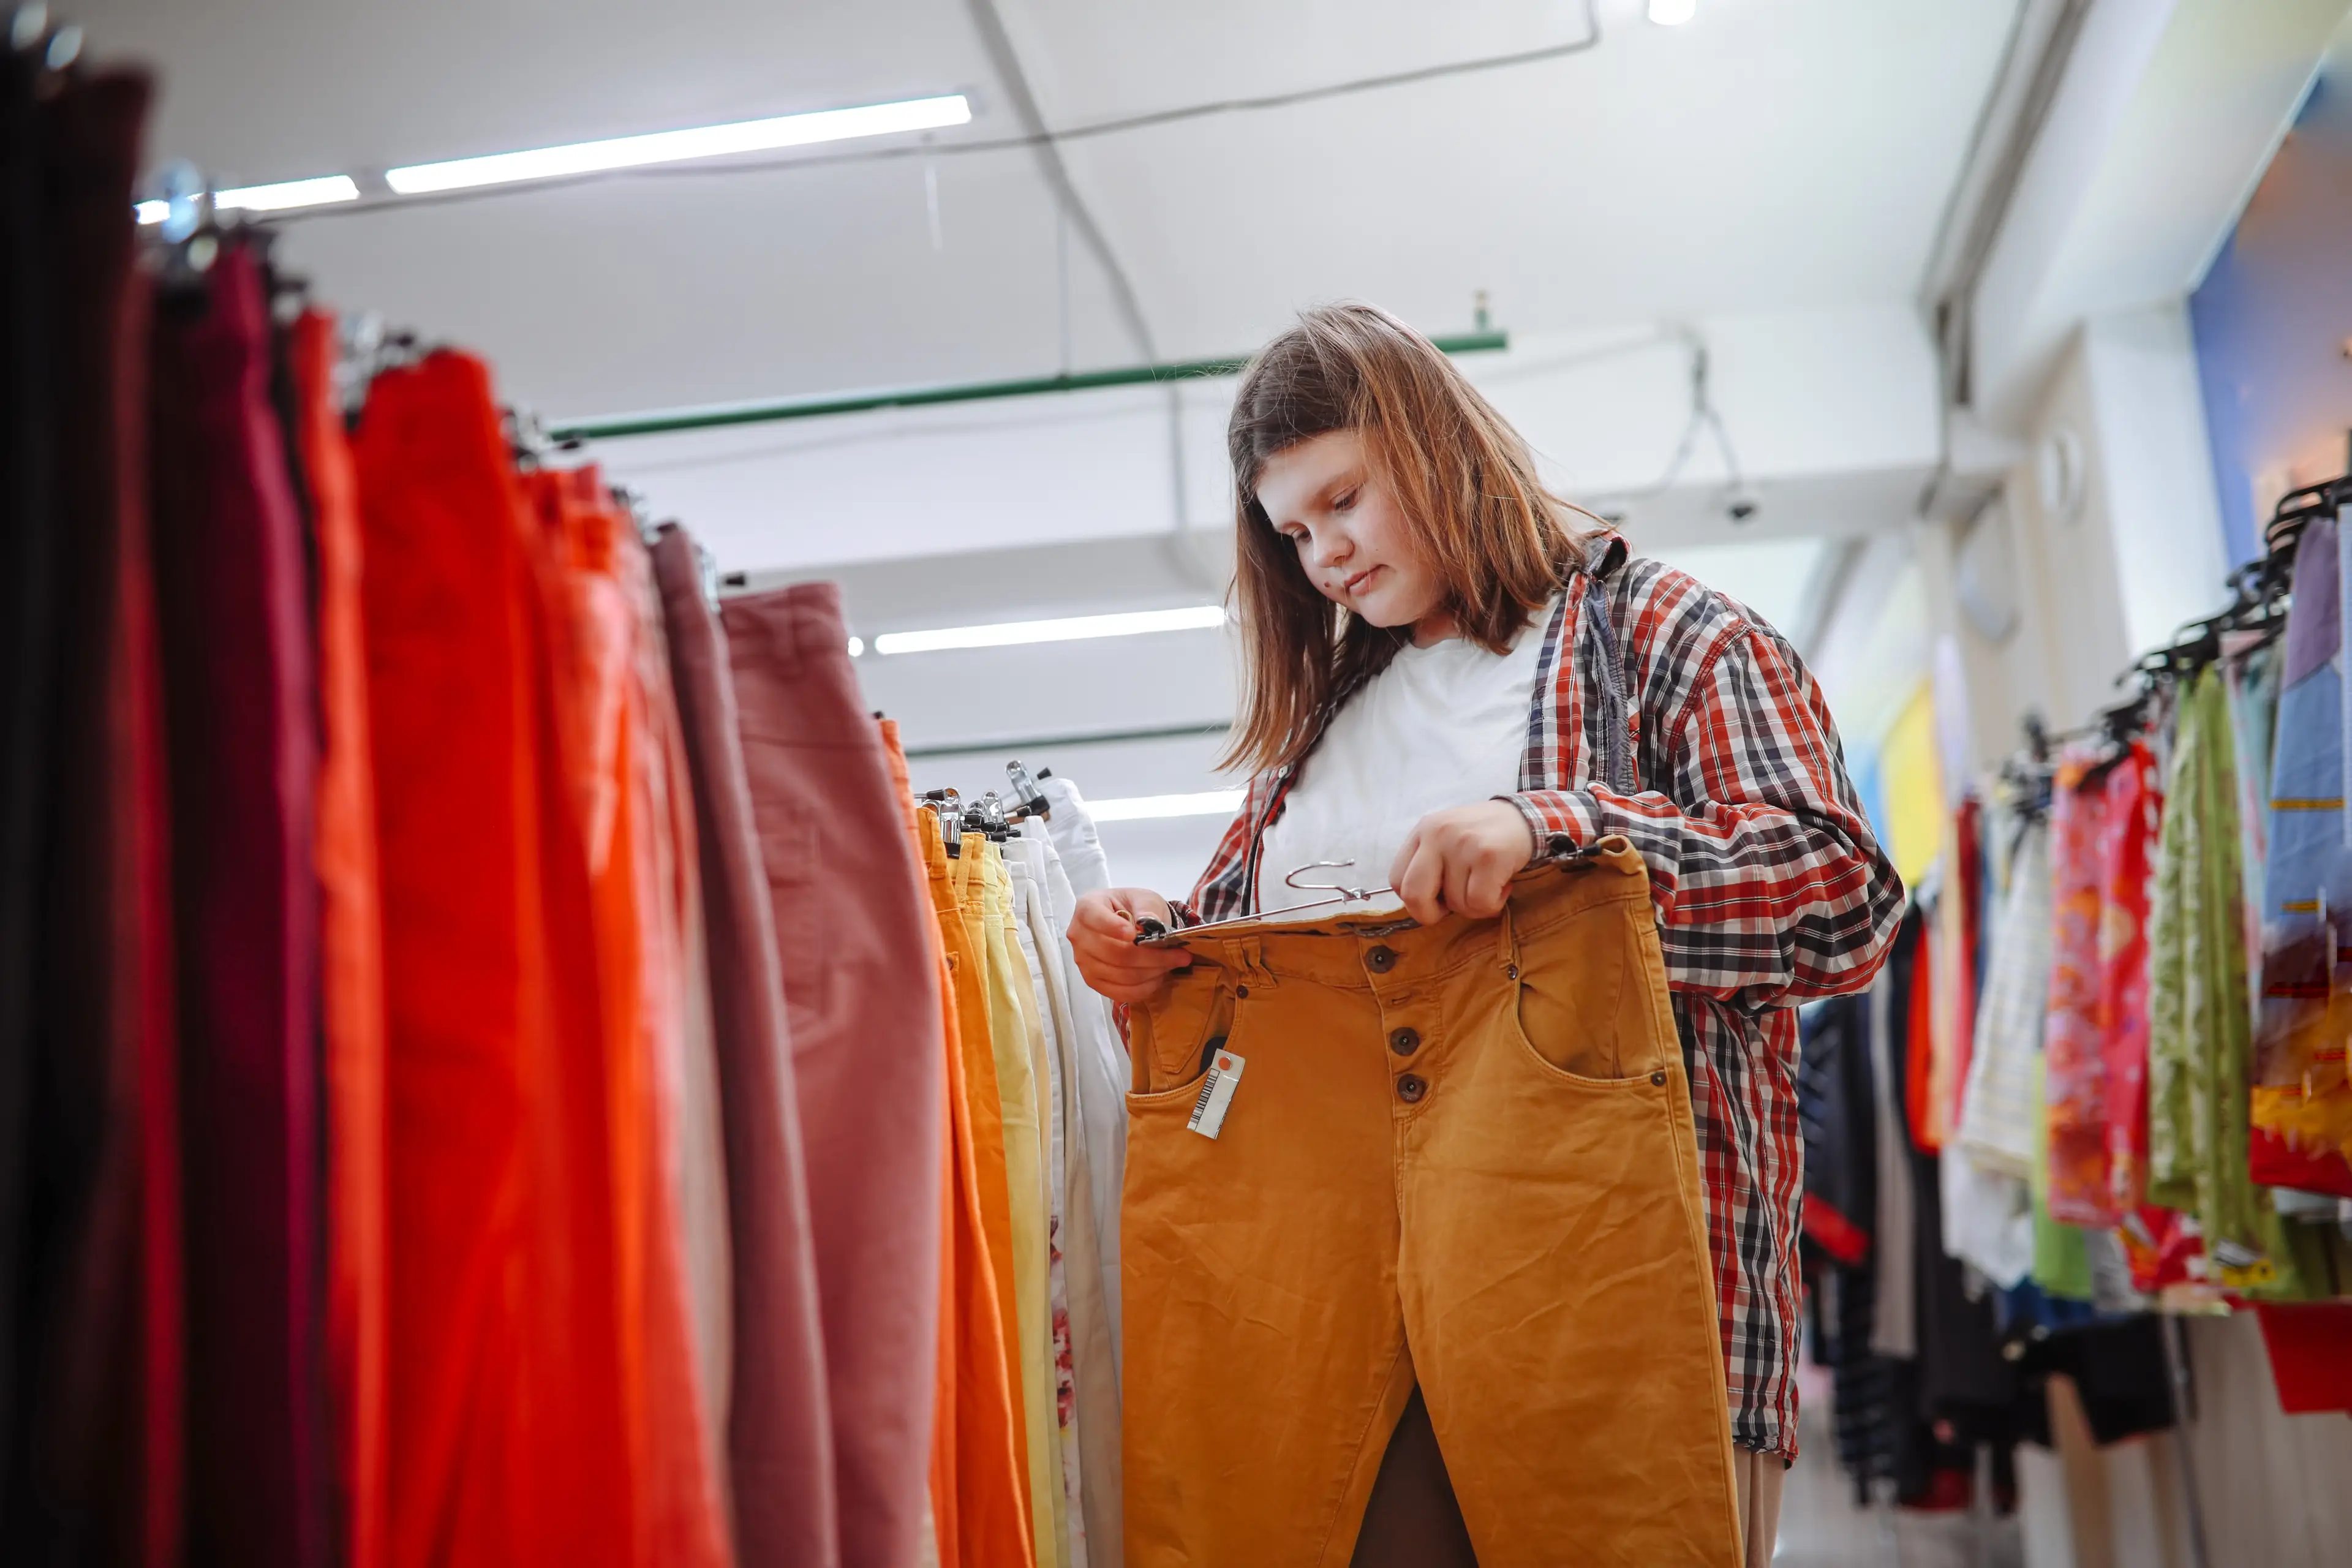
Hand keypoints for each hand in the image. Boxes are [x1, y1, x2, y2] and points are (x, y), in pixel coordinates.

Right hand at [1069, 887, 1191, 1003]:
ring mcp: (1083, 962)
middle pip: (1113, 953)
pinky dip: (1142, 988)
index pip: (1095, 919)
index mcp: (1087, 907)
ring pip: (1119, 975)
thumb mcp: (1144, 898)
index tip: (1135, 934)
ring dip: (1151, 973)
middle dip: (1151, 957)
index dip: (1114, 928)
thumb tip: (1149, 923)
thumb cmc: (1133, 907)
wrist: (1128, 922)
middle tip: (1181, 955)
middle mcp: (1078, 936)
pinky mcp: (1093, 982)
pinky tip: (1158, 978)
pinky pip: (1118, 992)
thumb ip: (1147, 908)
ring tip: (1173, 964)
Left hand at [1388, 801, 1537, 926]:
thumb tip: (1420, 907)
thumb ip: (1428, 865)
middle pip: (1414, 895)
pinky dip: (1493, 905)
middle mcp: (1437, 833)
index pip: (1396, 880)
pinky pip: (1480, 903)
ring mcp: (1462, 843)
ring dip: (1474, 905)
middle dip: (1432, 914)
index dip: (1416, 901)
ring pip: (1455, 904)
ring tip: (1488, 883)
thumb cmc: (1483, 838)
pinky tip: (1502, 885)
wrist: (1526, 818)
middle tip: (1455, 906)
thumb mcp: (1447, 840)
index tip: (1437, 898)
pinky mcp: (1488, 855)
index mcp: (1422, 831)